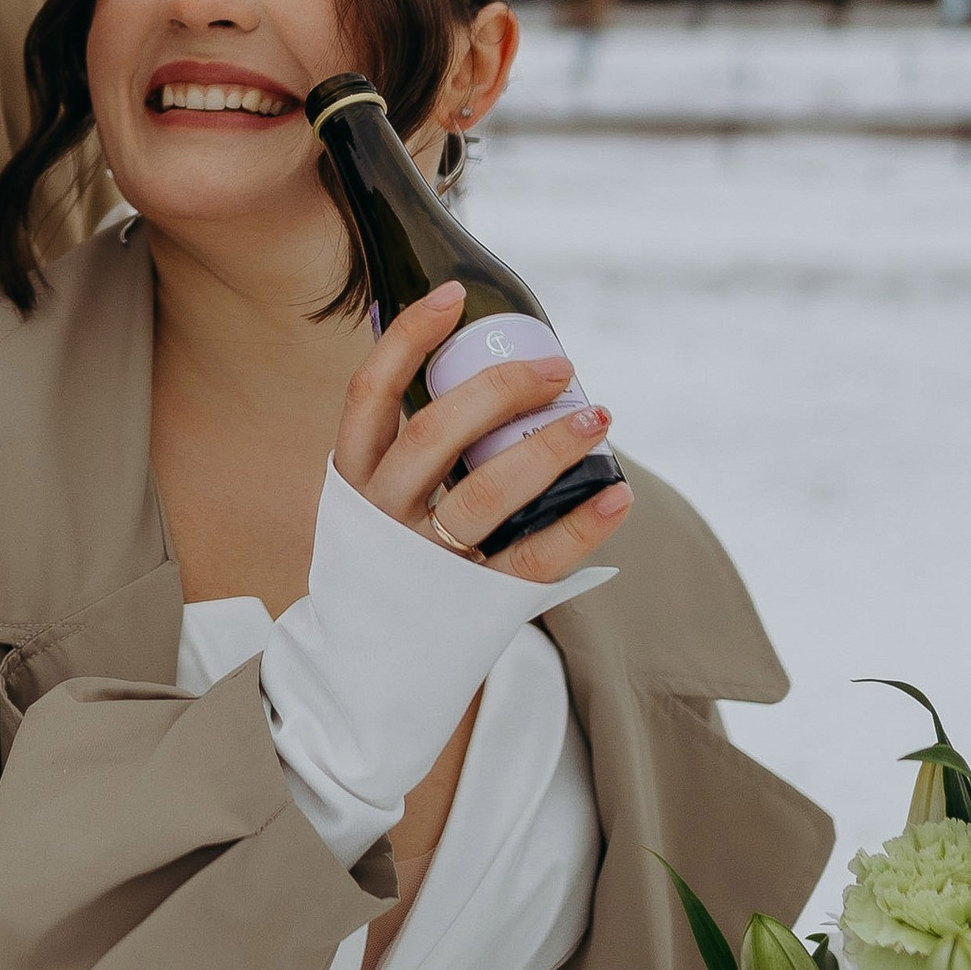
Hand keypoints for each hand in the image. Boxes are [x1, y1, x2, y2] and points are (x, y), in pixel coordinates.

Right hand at [334, 280, 632, 587]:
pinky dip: (580, 525)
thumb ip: (413, 454)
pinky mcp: (470, 604)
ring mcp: (421, 561)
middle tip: (558, 368)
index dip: (408, 339)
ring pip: (487, 492)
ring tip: (597, 417)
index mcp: (353, 479)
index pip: (369, 393)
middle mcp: (379, 515)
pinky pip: (532, 558)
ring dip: (549, 446)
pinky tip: (616, 494)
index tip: (455, 296)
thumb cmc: (386, 568)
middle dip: (501, 388)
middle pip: (435, 432)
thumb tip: (485, 375)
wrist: (365, 673)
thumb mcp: (374, 505)